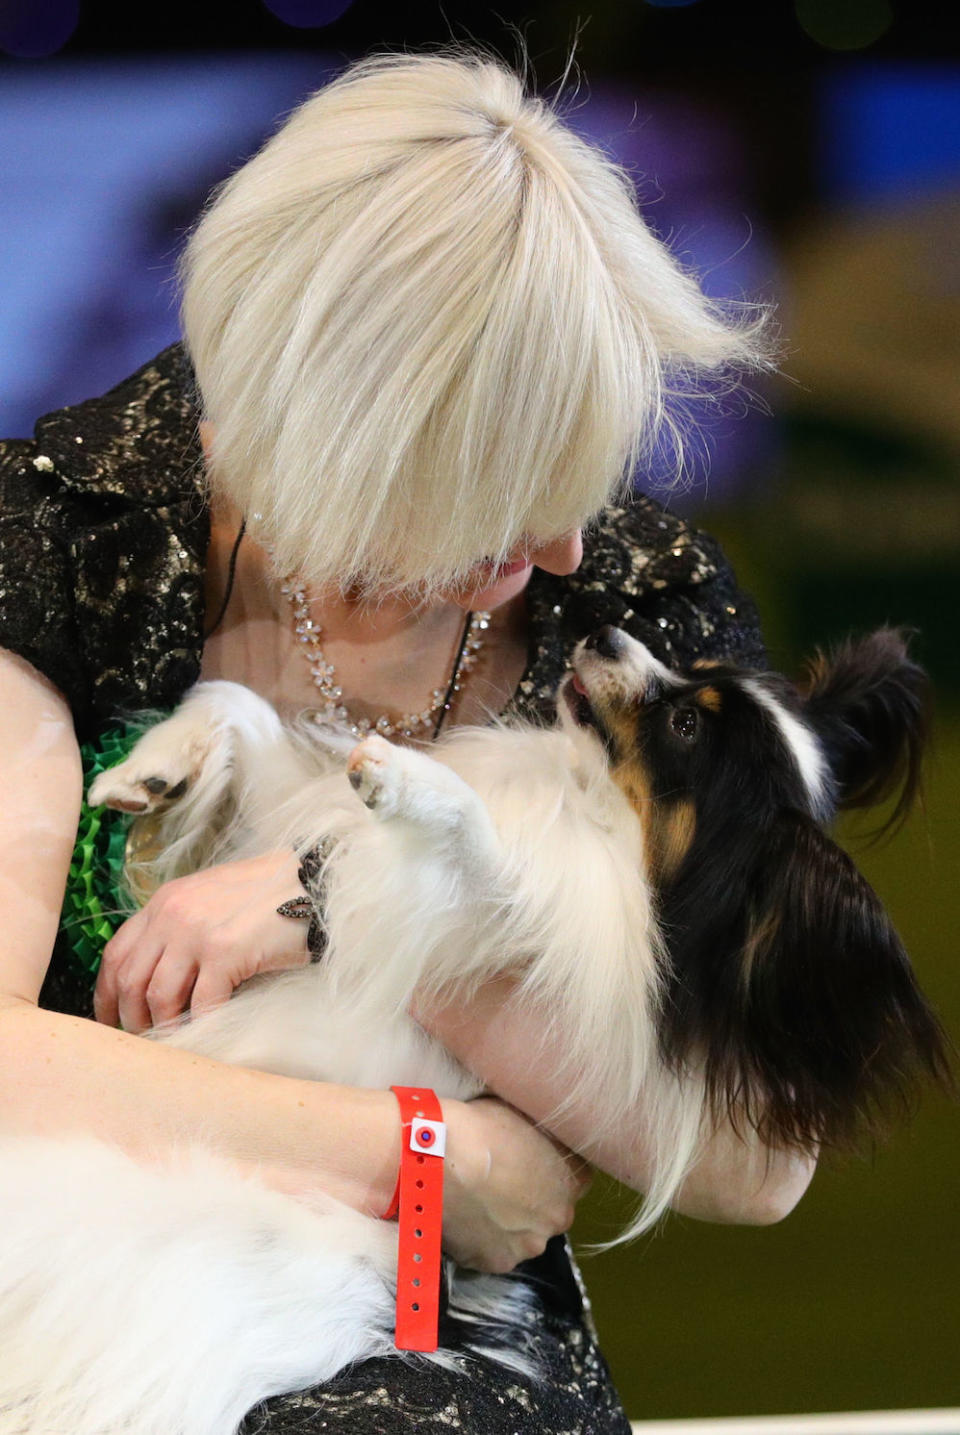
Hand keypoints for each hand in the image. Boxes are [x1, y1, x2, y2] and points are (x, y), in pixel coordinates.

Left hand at [94, 851, 310, 1032]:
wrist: (312, 885)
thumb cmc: (266, 898)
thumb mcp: (209, 900)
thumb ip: (179, 927)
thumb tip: (158, 976)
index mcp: (165, 901)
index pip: (116, 952)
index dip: (107, 993)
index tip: (112, 1019)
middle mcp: (172, 913)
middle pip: (130, 978)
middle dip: (131, 1018)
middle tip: (143, 1041)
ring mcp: (196, 931)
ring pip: (158, 995)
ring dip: (163, 1026)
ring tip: (175, 1041)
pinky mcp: (225, 951)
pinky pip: (202, 1002)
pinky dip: (201, 1024)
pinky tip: (209, 1032)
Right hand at [440, 1096, 591, 1272]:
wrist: (438, 1160)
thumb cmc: (482, 1128)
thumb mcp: (523, 1117)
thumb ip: (541, 1140)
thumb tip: (537, 1142)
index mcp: (571, 1180)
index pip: (572, 1178)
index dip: (548, 1169)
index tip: (527, 1161)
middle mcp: (557, 1219)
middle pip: (548, 1212)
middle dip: (528, 1201)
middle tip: (497, 1182)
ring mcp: (526, 1246)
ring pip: (520, 1235)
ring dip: (505, 1223)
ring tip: (475, 1201)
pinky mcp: (494, 1263)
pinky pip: (491, 1251)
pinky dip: (480, 1239)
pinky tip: (463, 1217)